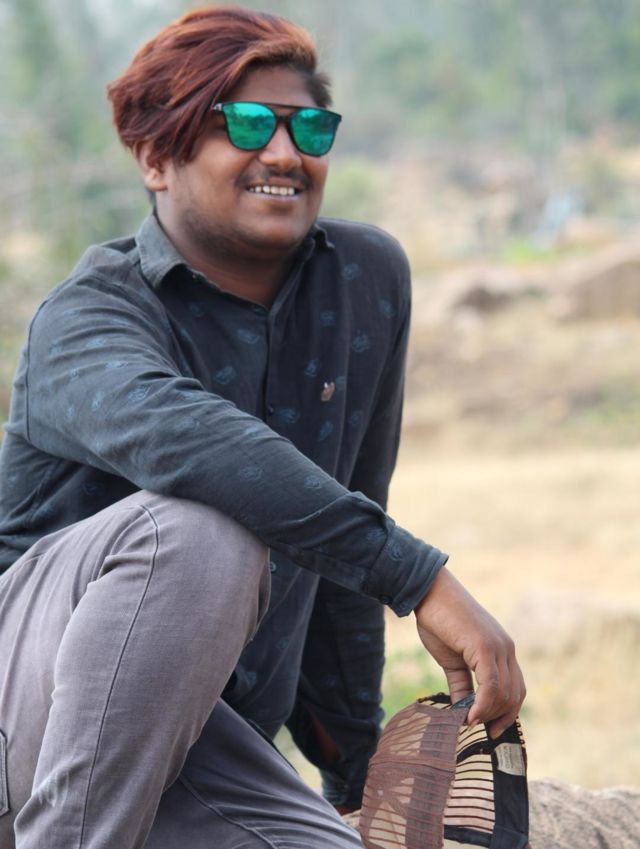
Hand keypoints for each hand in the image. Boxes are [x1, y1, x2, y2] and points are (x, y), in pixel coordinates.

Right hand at [414, 566, 524, 737]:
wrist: (428, 593)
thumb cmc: (438, 621)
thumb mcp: (451, 660)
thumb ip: (461, 685)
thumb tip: (463, 713)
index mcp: (502, 650)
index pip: (516, 688)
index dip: (507, 713)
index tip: (492, 730)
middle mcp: (506, 648)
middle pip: (515, 695)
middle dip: (499, 718)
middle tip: (480, 730)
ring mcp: (497, 647)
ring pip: (504, 693)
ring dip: (488, 714)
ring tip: (468, 722)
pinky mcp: (484, 647)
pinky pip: (490, 685)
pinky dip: (483, 705)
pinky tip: (469, 716)